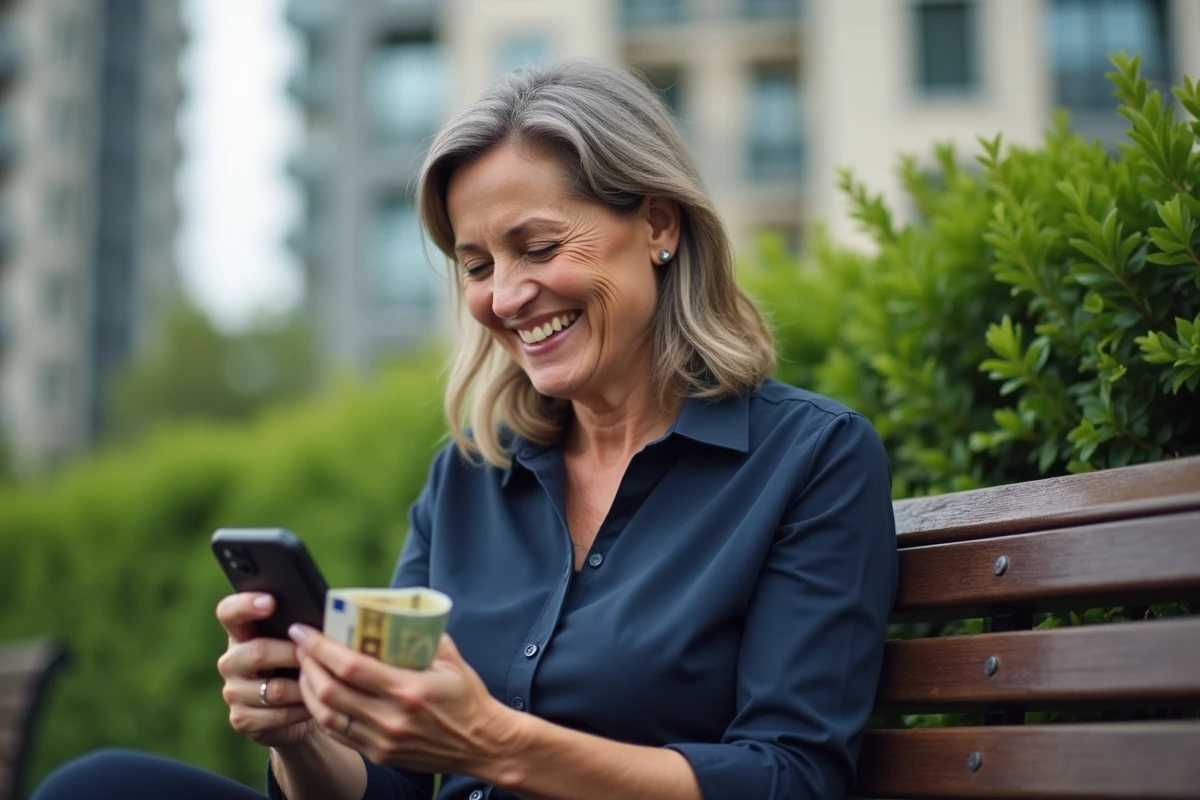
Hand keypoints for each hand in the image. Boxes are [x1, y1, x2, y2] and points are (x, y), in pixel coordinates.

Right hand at [216, 593, 315, 747]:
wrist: (297, 713)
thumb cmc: (302, 666)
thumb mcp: (301, 643)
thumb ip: (303, 629)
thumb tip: (326, 619)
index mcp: (242, 633)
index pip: (229, 612)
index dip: (245, 605)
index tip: (271, 602)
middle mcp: (231, 660)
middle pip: (258, 652)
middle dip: (293, 654)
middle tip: (316, 655)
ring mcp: (232, 691)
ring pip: (272, 688)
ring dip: (304, 687)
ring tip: (324, 683)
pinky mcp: (241, 719)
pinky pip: (277, 715)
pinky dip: (301, 711)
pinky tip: (314, 705)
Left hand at [290, 626, 516, 776]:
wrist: (482, 744)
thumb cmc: (467, 696)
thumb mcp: (450, 659)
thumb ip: (422, 634)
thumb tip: (393, 610)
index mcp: (409, 689)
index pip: (351, 666)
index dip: (321, 647)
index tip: (305, 630)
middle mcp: (391, 718)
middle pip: (330, 691)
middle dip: (307, 665)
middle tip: (301, 645)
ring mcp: (383, 740)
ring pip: (326, 716)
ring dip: (308, 689)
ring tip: (305, 668)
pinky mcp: (379, 754)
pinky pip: (338, 734)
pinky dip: (322, 712)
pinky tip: (320, 695)